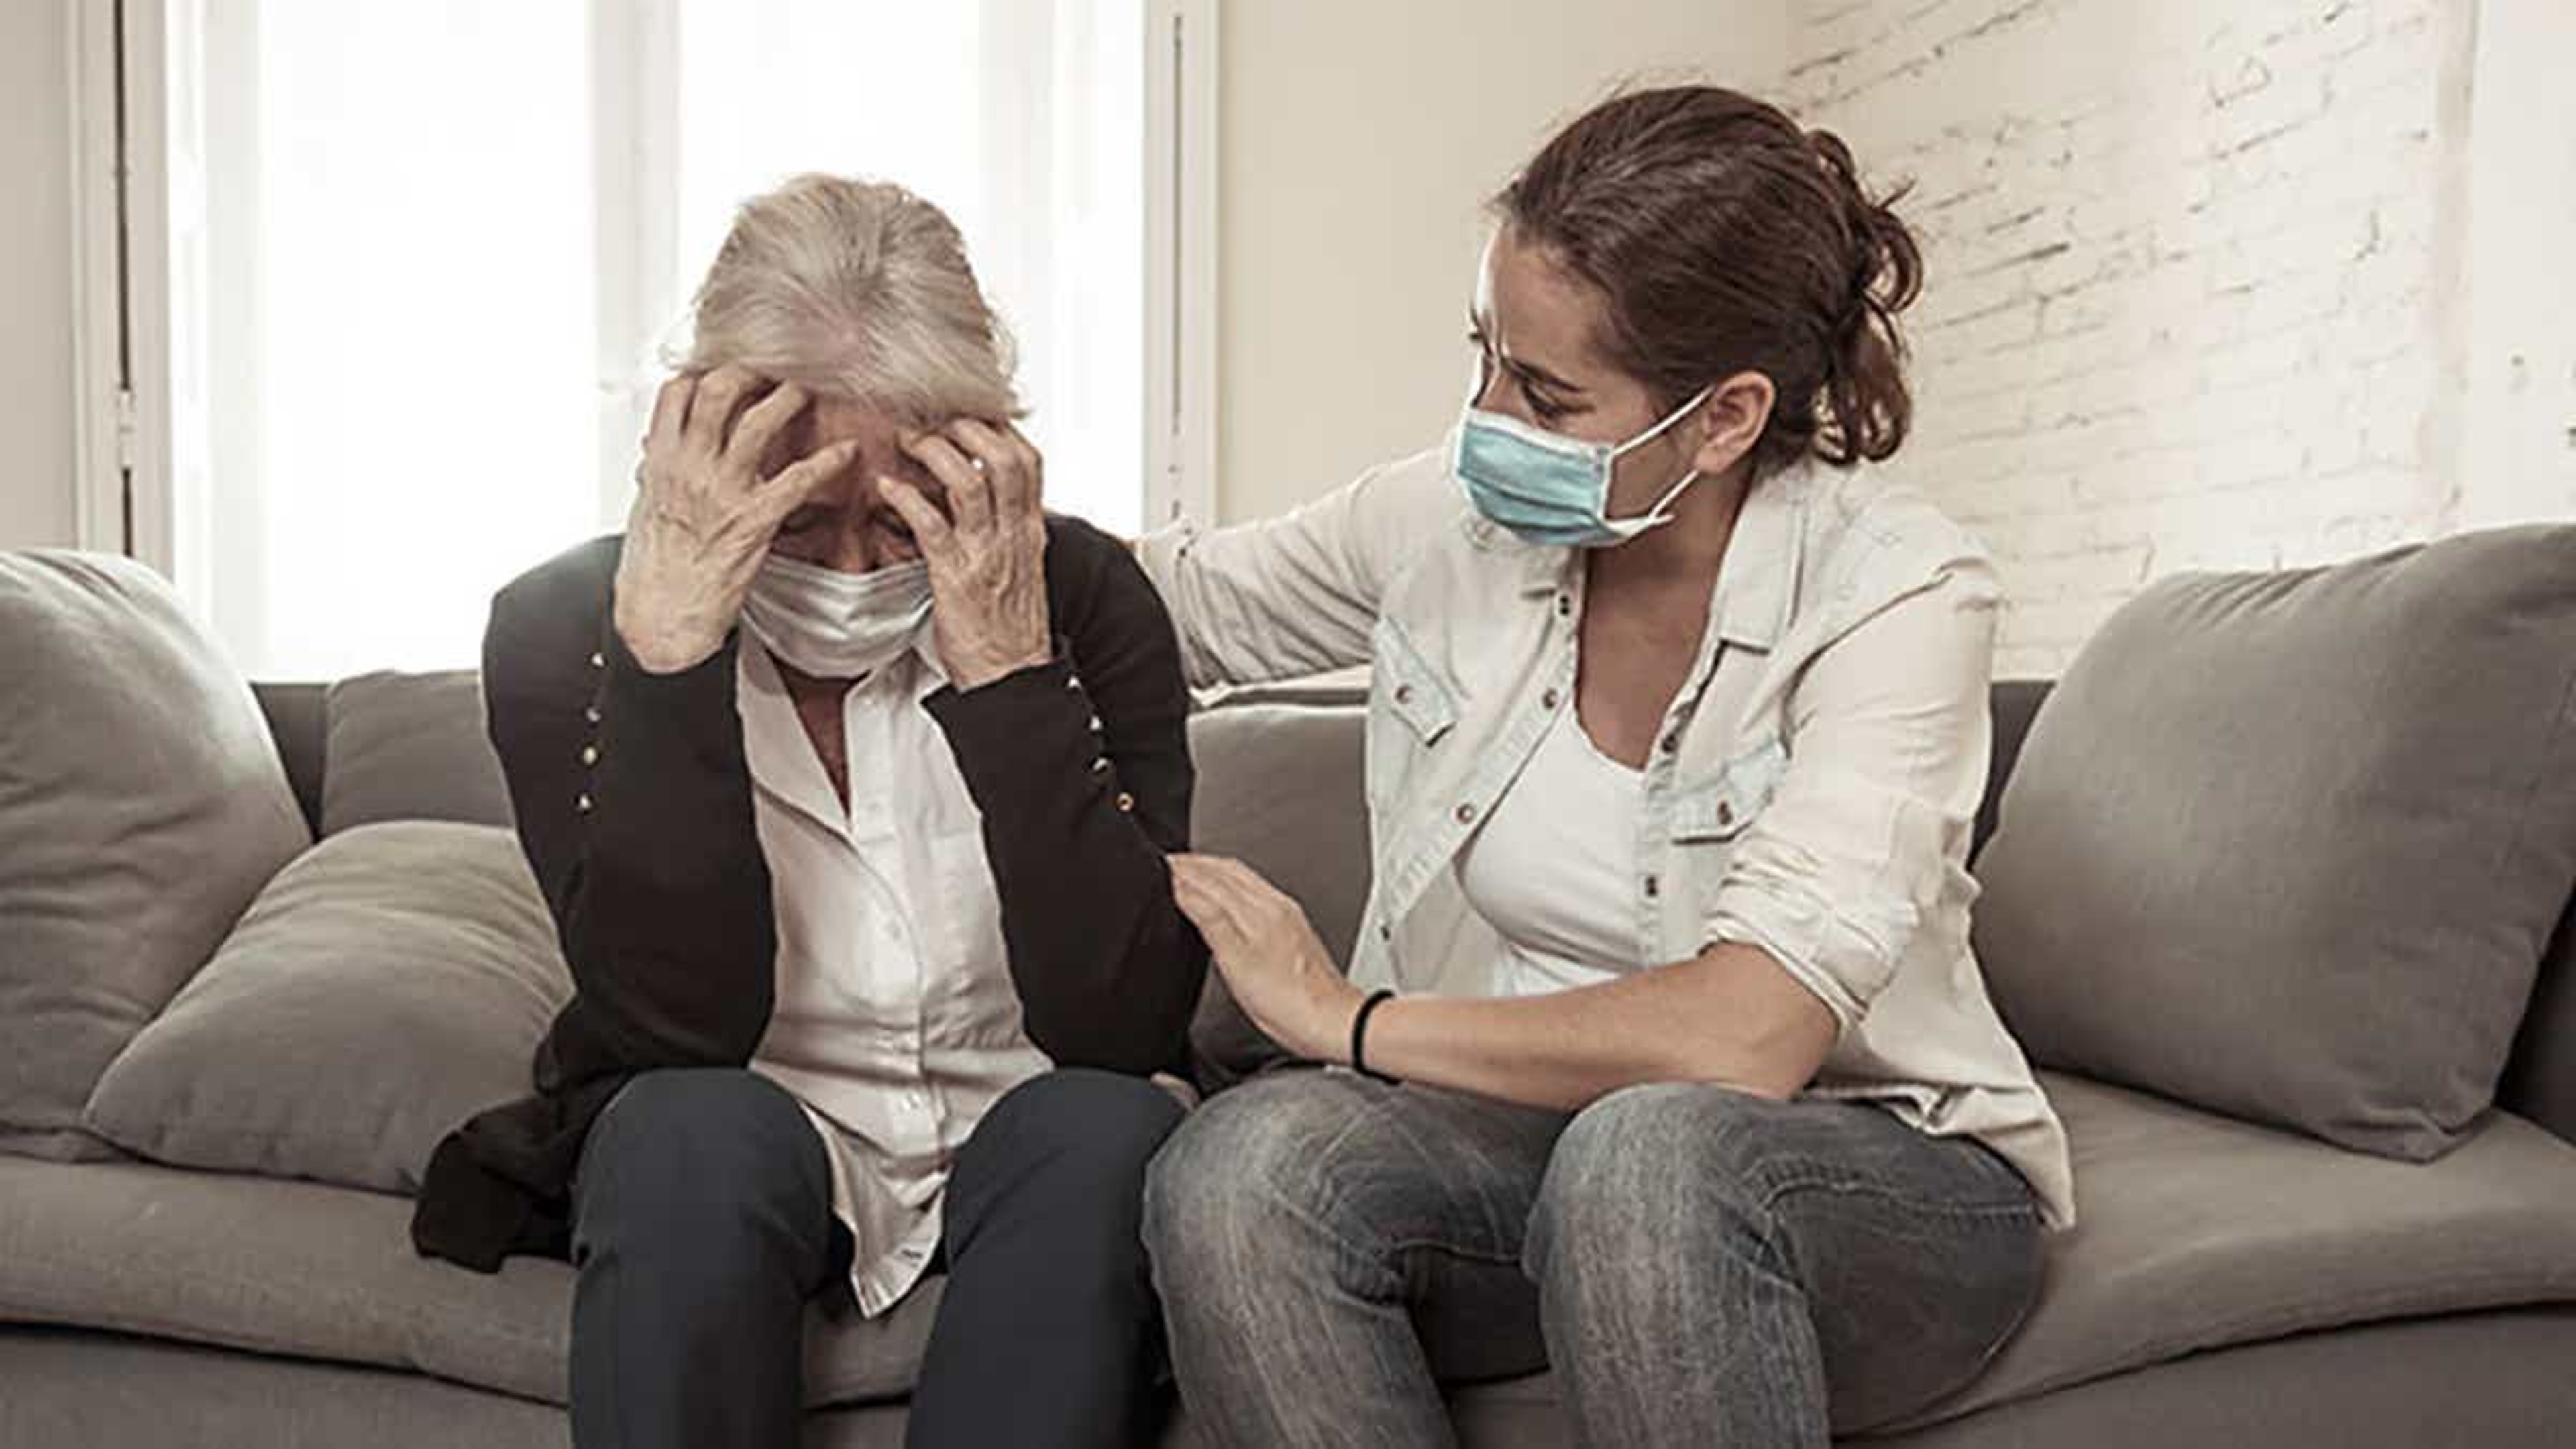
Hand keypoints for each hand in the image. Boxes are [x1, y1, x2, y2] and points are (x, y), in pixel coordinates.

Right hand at [613, 366, 857, 672]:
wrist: (660, 616)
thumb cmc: (654, 566)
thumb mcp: (646, 507)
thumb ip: (656, 471)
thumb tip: (655, 451)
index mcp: (661, 459)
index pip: (678, 392)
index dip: (707, 371)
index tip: (730, 364)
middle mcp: (689, 465)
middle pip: (719, 390)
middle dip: (751, 370)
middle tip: (776, 367)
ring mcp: (722, 490)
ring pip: (758, 422)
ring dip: (789, 399)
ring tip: (810, 390)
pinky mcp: (753, 519)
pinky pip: (797, 479)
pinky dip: (827, 462)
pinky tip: (847, 452)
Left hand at [881, 419, 1052, 688]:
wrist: (1011, 678)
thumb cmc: (1009, 630)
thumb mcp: (1021, 570)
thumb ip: (1008, 531)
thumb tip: (987, 504)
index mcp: (1030, 531)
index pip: (1028, 461)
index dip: (999, 429)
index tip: (970, 414)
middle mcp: (1013, 535)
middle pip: (1005, 457)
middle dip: (968, 427)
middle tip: (936, 421)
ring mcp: (986, 554)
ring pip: (969, 481)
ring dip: (935, 452)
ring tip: (909, 441)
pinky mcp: (956, 577)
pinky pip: (930, 525)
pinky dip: (905, 499)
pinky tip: (886, 487)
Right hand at [1168, 854, 1363, 1063]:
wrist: (1333, 1021)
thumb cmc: (1291, 1003)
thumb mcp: (1237, 962)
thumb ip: (1210, 920)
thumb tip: (1184, 889)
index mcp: (1260, 909)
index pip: (1211, 876)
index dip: (1181, 869)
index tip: (1158, 865)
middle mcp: (1275, 905)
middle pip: (1227, 869)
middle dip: (1195, 863)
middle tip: (1167, 864)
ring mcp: (1286, 915)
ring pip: (1242, 878)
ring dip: (1212, 871)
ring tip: (1189, 874)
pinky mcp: (1292, 927)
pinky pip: (1255, 891)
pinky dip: (1230, 885)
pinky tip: (1224, 899)